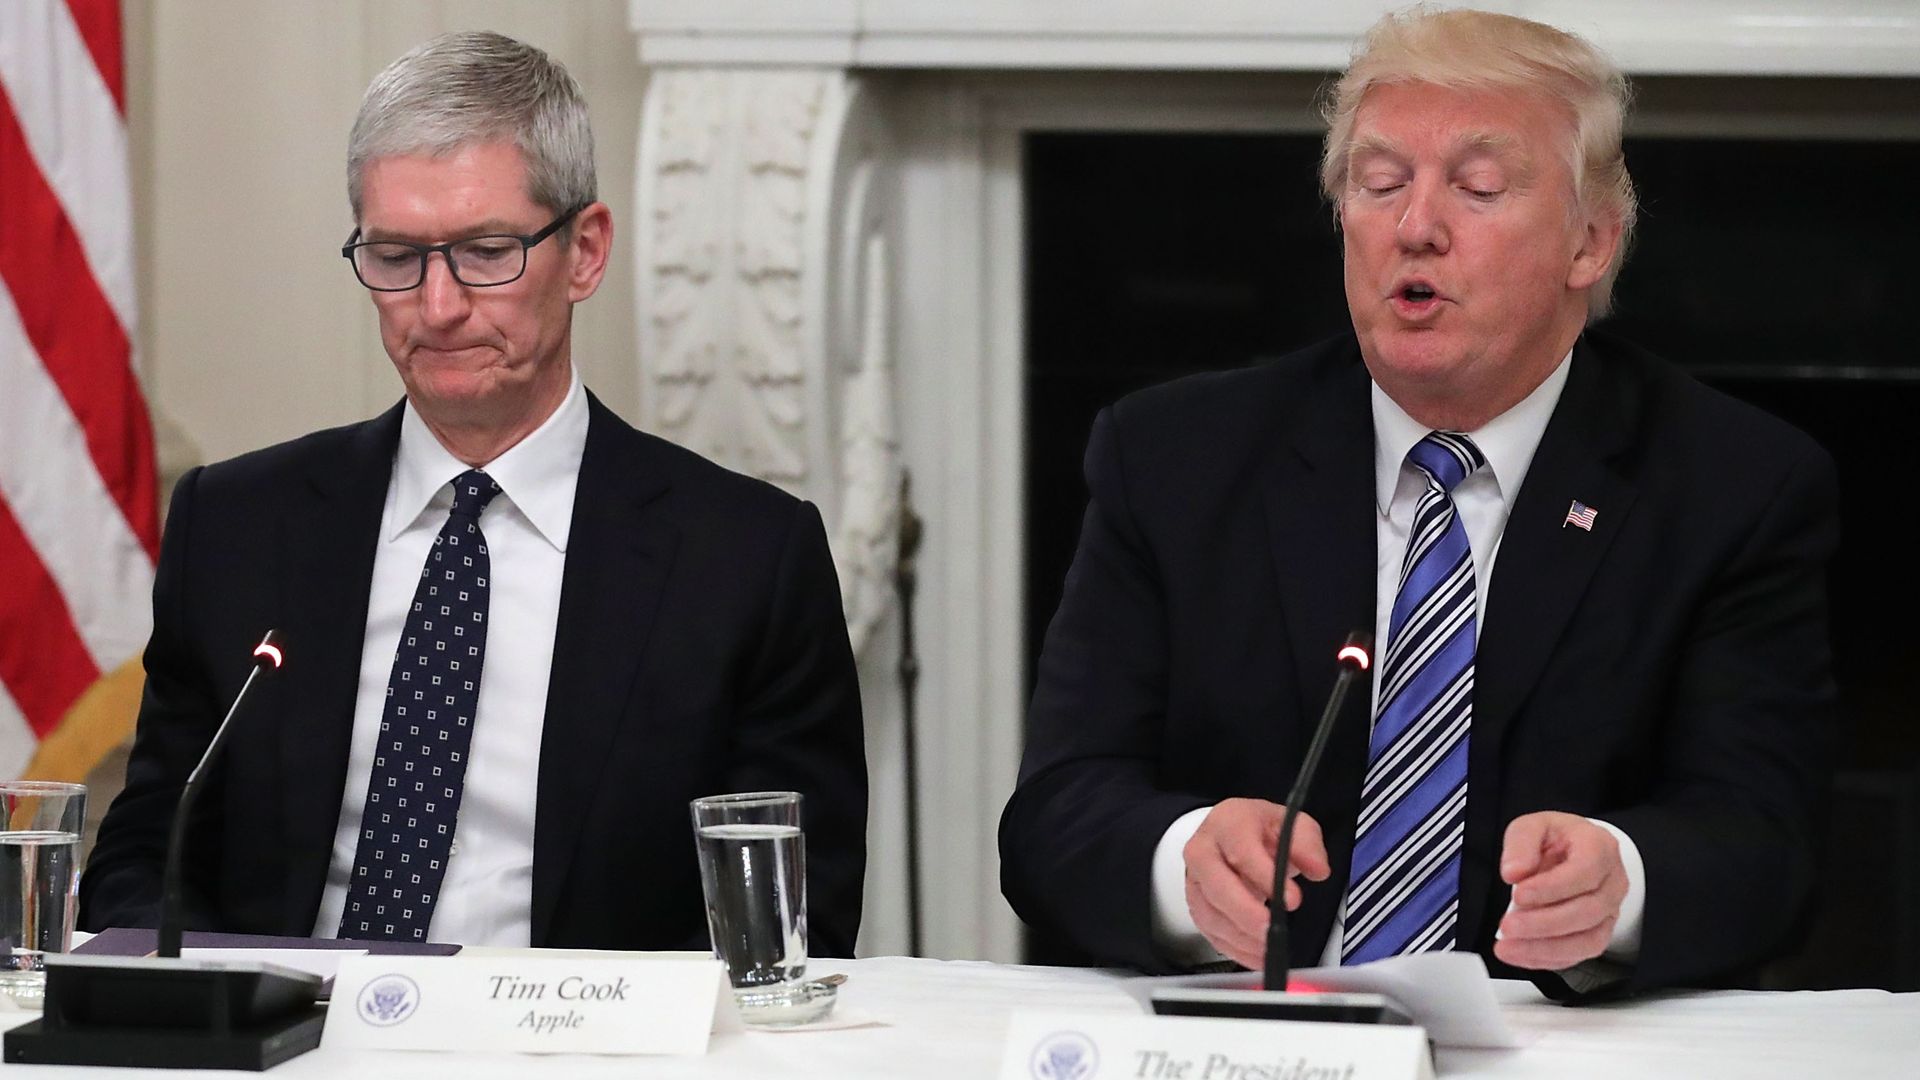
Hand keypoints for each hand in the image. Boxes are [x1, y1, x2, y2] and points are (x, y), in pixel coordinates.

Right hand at [1183, 798, 1330, 969]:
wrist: (1232, 833)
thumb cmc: (1260, 830)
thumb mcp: (1291, 824)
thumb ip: (1307, 845)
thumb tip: (1317, 869)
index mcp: (1228, 823)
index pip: (1242, 851)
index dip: (1265, 877)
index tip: (1292, 899)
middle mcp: (1204, 850)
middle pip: (1216, 885)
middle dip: (1246, 913)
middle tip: (1272, 931)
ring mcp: (1195, 879)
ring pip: (1210, 913)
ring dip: (1240, 936)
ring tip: (1269, 948)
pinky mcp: (1196, 904)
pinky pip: (1209, 931)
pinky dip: (1234, 948)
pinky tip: (1257, 955)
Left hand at [1494, 811, 1627, 970]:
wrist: (1576, 852)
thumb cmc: (1558, 839)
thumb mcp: (1534, 826)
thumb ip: (1521, 843)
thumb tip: (1514, 872)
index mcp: (1599, 848)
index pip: (1585, 871)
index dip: (1552, 888)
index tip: (1519, 894)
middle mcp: (1612, 882)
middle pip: (1588, 911)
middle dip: (1544, 923)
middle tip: (1507, 927)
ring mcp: (1610, 911)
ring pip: (1588, 940)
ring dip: (1545, 948)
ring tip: (1508, 947)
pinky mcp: (1599, 933)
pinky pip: (1580, 954)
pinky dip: (1548, 959)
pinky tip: (1521, 954)